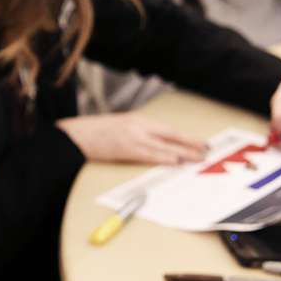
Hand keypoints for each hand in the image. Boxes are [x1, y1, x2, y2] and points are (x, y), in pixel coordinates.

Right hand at [56, 112, 207, 164]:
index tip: (199, 142)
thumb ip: (137, 132)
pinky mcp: (126, 149)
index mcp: (136, 119)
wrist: (74, 136)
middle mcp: (137, 126)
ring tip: (196, 158)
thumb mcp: (118, 125)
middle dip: (190, 144)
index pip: (168, 128)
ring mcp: (132, 138)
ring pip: (164, 147)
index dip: (185, 136)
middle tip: (205, 150)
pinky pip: (150, 155)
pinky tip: (175, 161)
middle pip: (170, 136)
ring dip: (182, 153)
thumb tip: (155, 143)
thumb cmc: (93, 132)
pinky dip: (164, 158)